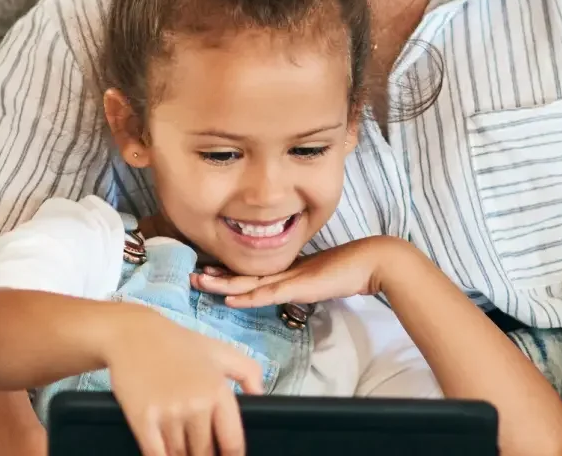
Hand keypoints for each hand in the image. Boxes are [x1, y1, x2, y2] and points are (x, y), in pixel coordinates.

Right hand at [103, 307, 264, 455]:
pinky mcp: (142, 419)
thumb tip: (260, 397)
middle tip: (204, 453)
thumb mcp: (221, 351)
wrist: (134, 334)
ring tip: (185, 452)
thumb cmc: (180, 344)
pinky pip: (155, 455)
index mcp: (218, 391)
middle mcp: (196, 405)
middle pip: (205, 453)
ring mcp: (169, 413)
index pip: (232, 442)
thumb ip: (248, 372)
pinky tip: (166, 455)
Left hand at [190, 236, 410, 309]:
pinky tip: (230, 300)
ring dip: (223, 283)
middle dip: (217, 275)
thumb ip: (306, 283)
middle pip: (244, 274)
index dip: (229, 273)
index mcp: (288, 269)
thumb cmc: (351, 269)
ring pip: (249, 281)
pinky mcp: (299, 285)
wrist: (371, 261)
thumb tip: (298, 288)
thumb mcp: (321, 278)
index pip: (252, 272)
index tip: (207, 272)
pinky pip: (267, 293)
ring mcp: (290, 276)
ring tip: (199, 282)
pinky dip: (247, 297)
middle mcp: (284, 270)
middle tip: (191, 275)